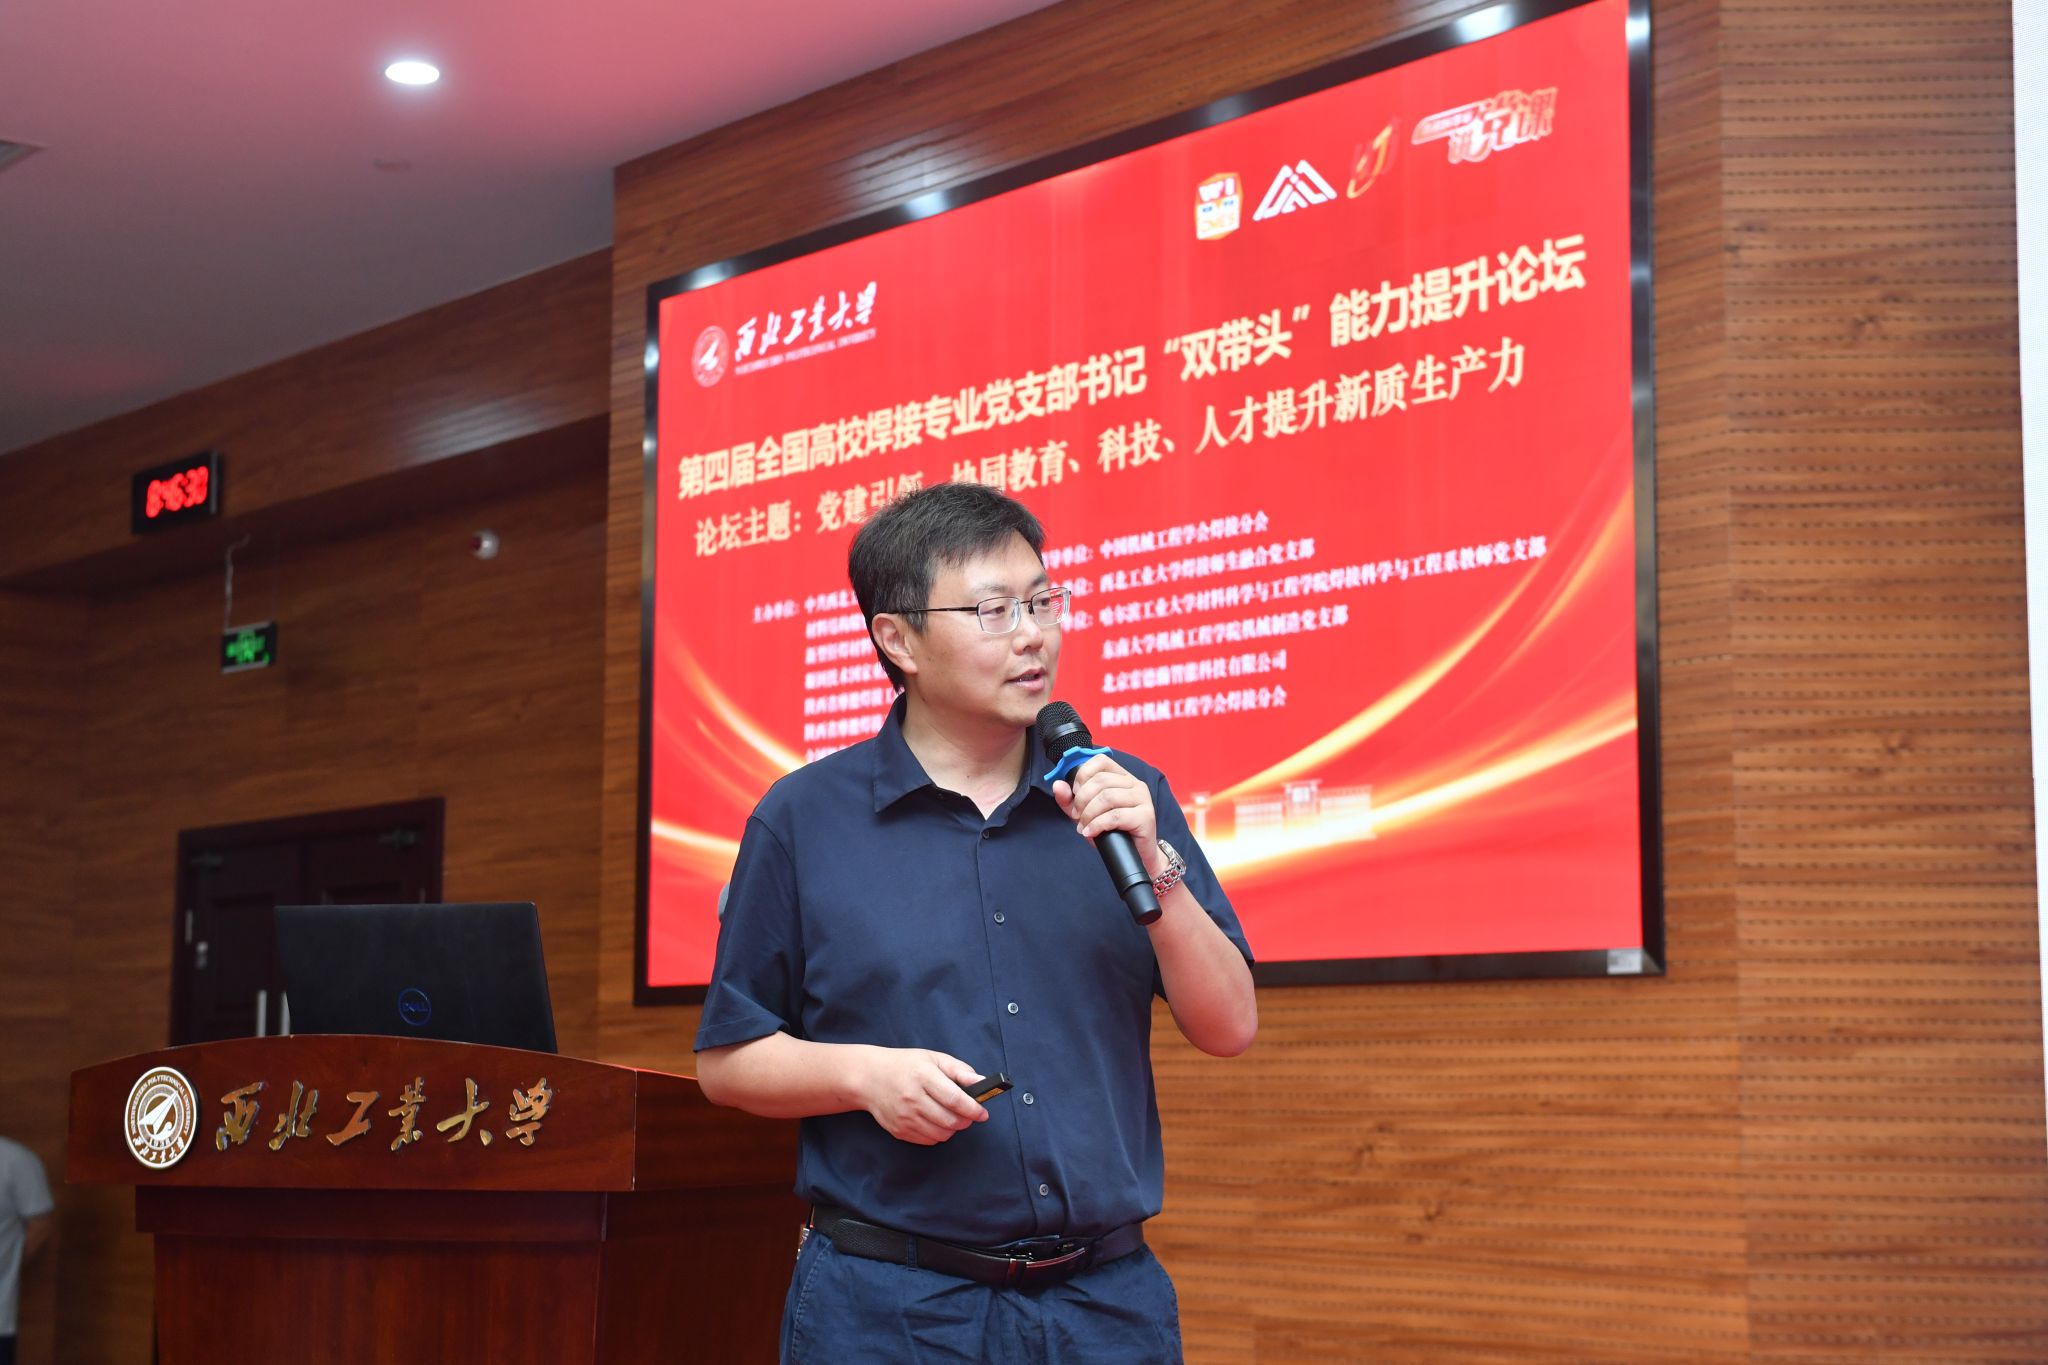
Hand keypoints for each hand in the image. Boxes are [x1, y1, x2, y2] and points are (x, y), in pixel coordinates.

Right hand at [855, 1047, 990, 1145]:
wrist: (870, 1078)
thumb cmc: (905, 1065)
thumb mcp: (934, 1059)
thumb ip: (960, 1071)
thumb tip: (982, 1082)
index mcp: (923, 1076)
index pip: (955, 1099)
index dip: (973, 1109)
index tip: (983, 1113)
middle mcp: (913, 1098)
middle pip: (950, 1120)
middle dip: (966, 1120)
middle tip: (968, 1114)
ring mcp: (905, 1117)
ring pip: (942, 1134)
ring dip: (953, 1128)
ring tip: (951, 1115)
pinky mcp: (900, 1131)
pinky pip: (929, 1140)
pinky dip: (938, 1133)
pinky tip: (935, 1120)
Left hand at [1053, 755, 1159, 874]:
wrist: (1135, 856)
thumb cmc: (1113, 832)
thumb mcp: (1086, 814)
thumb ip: (1071, 800)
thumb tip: (1057, 785)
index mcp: (1122, 777)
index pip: (1101, 761)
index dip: (1083, 775)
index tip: (1075, 793)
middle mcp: (1135, 784)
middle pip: (1101, 780)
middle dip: (1082, 800)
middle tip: (1077, 816)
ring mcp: (1143, 799)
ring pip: (1107, 797)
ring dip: (1089, 814)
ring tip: (1084, 826)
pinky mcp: (1146, 816)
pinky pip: (1116, 816)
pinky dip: (1098, 825)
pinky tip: (1091, 832)